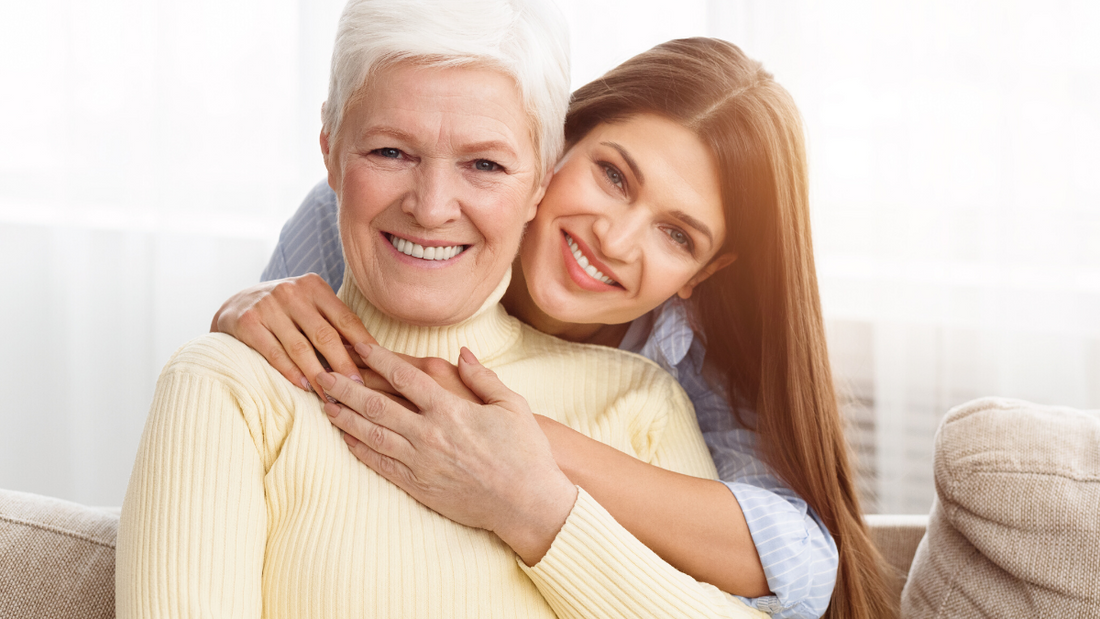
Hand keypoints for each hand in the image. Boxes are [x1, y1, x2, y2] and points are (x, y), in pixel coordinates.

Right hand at [210, 274, 375, 396]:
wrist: (234, 304)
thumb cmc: (285, 311)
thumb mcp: (310, 306)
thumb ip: (334, 323)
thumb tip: (372, 355)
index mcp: (315, 286)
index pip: (346, 319)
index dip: (364, 346)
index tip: (380, 369)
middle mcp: (292, 292)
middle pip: (326, 335)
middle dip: (344, 365)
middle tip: (359, 389)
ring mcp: (268, 306)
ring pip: (301, 348)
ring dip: (319, 376)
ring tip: (333, 396)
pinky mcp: (247, 322)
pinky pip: (274, 353)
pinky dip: (291, 372)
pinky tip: (305, 387)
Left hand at [318, 343, 577, 564]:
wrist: (527, 503)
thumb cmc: (525, 452)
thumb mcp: (512, 405)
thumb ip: (483, 377)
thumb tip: (462, 353)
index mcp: (451, 408)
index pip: (403, 376)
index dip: (376, 358)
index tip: (357, 346)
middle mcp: (429, 433)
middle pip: (376, 405)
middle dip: (345, 388)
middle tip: (322, 376)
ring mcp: (421, 462)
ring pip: (372, 435)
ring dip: (345, 418)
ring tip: (325, 406)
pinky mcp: (419, 486)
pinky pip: (381, 464)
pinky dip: (359, 450)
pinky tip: (346, 439)